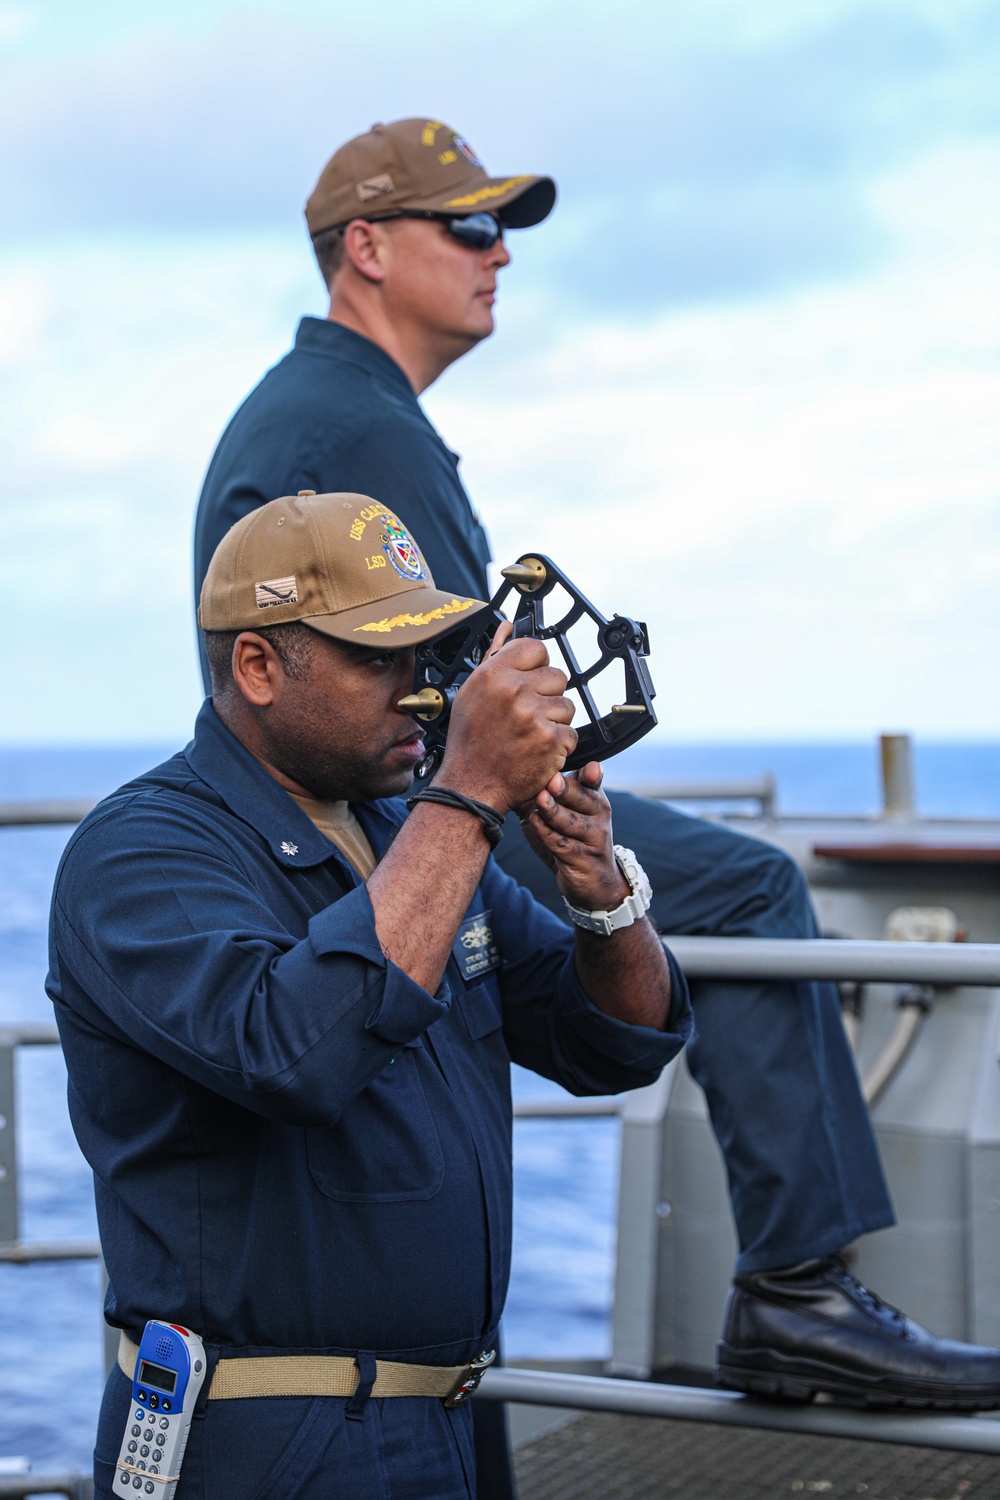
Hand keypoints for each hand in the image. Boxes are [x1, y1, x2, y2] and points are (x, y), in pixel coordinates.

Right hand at [437, 623, 577, 812]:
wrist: (470, 786)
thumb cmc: (470, 741)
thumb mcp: (472, 693)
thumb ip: (493, 657)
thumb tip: (506, 627)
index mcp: (493, 674)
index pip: (536, 648)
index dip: (537, 665)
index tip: (529, 681)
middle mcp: (514, 691)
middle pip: (557, 676)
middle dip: (547, 696)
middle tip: (526, 715)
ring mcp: (534, 716)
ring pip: (567, 705)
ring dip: (554, 721)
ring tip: (529, 735)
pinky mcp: (551, 741)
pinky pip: (571, 733)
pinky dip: (558, 745)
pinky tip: (536, 750)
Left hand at [517, 762, 628, 910]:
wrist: (594, 882)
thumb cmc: (573, 840)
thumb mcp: (565, 814)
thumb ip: (546, 794)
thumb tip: (511, 776)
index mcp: (594, 799)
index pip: (593, 782)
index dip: (592, 774)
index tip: (589, 768)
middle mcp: (598, 816)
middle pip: (583, 799)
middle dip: (567, 790)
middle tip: (551, 781)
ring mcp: (592, 839)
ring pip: (572, 822)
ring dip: (554, 811)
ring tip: (540, 800)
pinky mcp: (581, 860)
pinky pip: (562, 844)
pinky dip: (546, 833)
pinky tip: (533, 822)